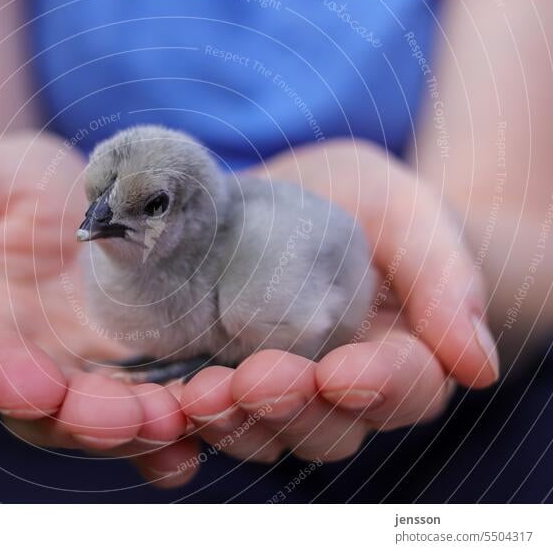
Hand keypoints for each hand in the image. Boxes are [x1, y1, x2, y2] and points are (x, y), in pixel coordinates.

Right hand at [0, 132, 199, 486]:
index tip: (30, 383)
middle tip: (129, 417)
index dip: (2, 376)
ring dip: (148, 428)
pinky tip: (210, 425)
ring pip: (114, 416)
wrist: (62, 194)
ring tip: (182, 422)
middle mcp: (32, 368)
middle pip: (56, 411)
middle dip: (89, 418)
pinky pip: (161, 402)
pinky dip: (184, 422)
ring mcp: (90, 372)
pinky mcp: (142, 364)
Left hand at [178, 139, 498, 468]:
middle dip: (293, 408)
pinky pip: (194, 418)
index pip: (404, 388)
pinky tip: (156, 407)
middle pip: (327, 428)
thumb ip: (443, 278)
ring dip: (231, 421)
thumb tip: (477, 366)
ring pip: (259, 433)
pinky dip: (176, 423)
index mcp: (395, 356)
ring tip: (201, 392)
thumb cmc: (361, 205)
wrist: (288, 199)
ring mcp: (266, 391)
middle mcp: (331, 391)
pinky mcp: (206, 377)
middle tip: (260, 378)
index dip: (379, 385)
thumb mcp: (403, 212)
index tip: (345, 369)